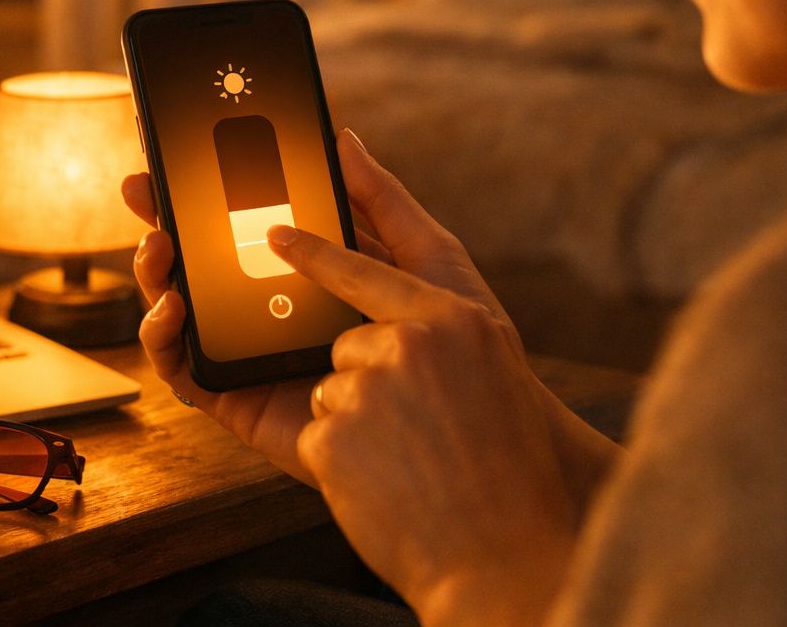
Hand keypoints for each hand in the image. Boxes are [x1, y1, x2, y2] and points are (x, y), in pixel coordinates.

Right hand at [121, 128, 470, 484]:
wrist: (462, 433)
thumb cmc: (455, 348)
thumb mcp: (425, 258)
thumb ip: (382, 200)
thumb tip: (342, 139)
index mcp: (307, 271)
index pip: (245, 224)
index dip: (207, 190)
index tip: (176, 152)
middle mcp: (269, 309)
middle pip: (201, 261)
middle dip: (162, 220)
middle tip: (141, 187)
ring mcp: (248, 353)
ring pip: (181, 310)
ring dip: (153, 274)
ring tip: (159, 245)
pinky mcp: (236, 399)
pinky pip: (182, 370)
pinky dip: (162, 338)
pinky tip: (175, 307)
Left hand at [274, 226, 577, 623]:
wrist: (509, 553)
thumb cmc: (506, 464)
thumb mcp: (489, 373)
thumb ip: (437, 333)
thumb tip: (382, 319)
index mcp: (451, 319)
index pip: (365, 269)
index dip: (317, 250)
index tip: (277, 233)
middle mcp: (409, 344)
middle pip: (345, 344)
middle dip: (365, 382)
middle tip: (416, 431)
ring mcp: (367, 389)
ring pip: (330, 391)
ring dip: (355, 426)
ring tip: (410, 463)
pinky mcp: (333, 437)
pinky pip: (318, 436)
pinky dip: (343, 463)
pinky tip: (385, 483)